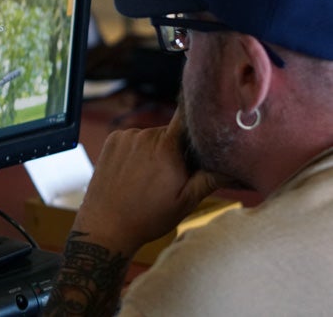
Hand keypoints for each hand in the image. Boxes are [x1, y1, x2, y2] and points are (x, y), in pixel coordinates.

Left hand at [73, 110, 220, 256]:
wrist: (105, 224)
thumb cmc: (147, 216)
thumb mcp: (185, 202)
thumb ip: (210, 180)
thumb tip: (236, 169)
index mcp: (166, 148)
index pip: (186, 118)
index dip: (196, 118)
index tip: (204, 121)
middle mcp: (145, 136)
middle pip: (169, 132)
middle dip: (174, 148)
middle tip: (171, 173)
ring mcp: (126, 136)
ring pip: (150, 136)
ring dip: (153, 149)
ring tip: (148, 176)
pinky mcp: (112, 139)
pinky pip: (132, 138)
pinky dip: (135, 149)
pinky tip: (132, 171)